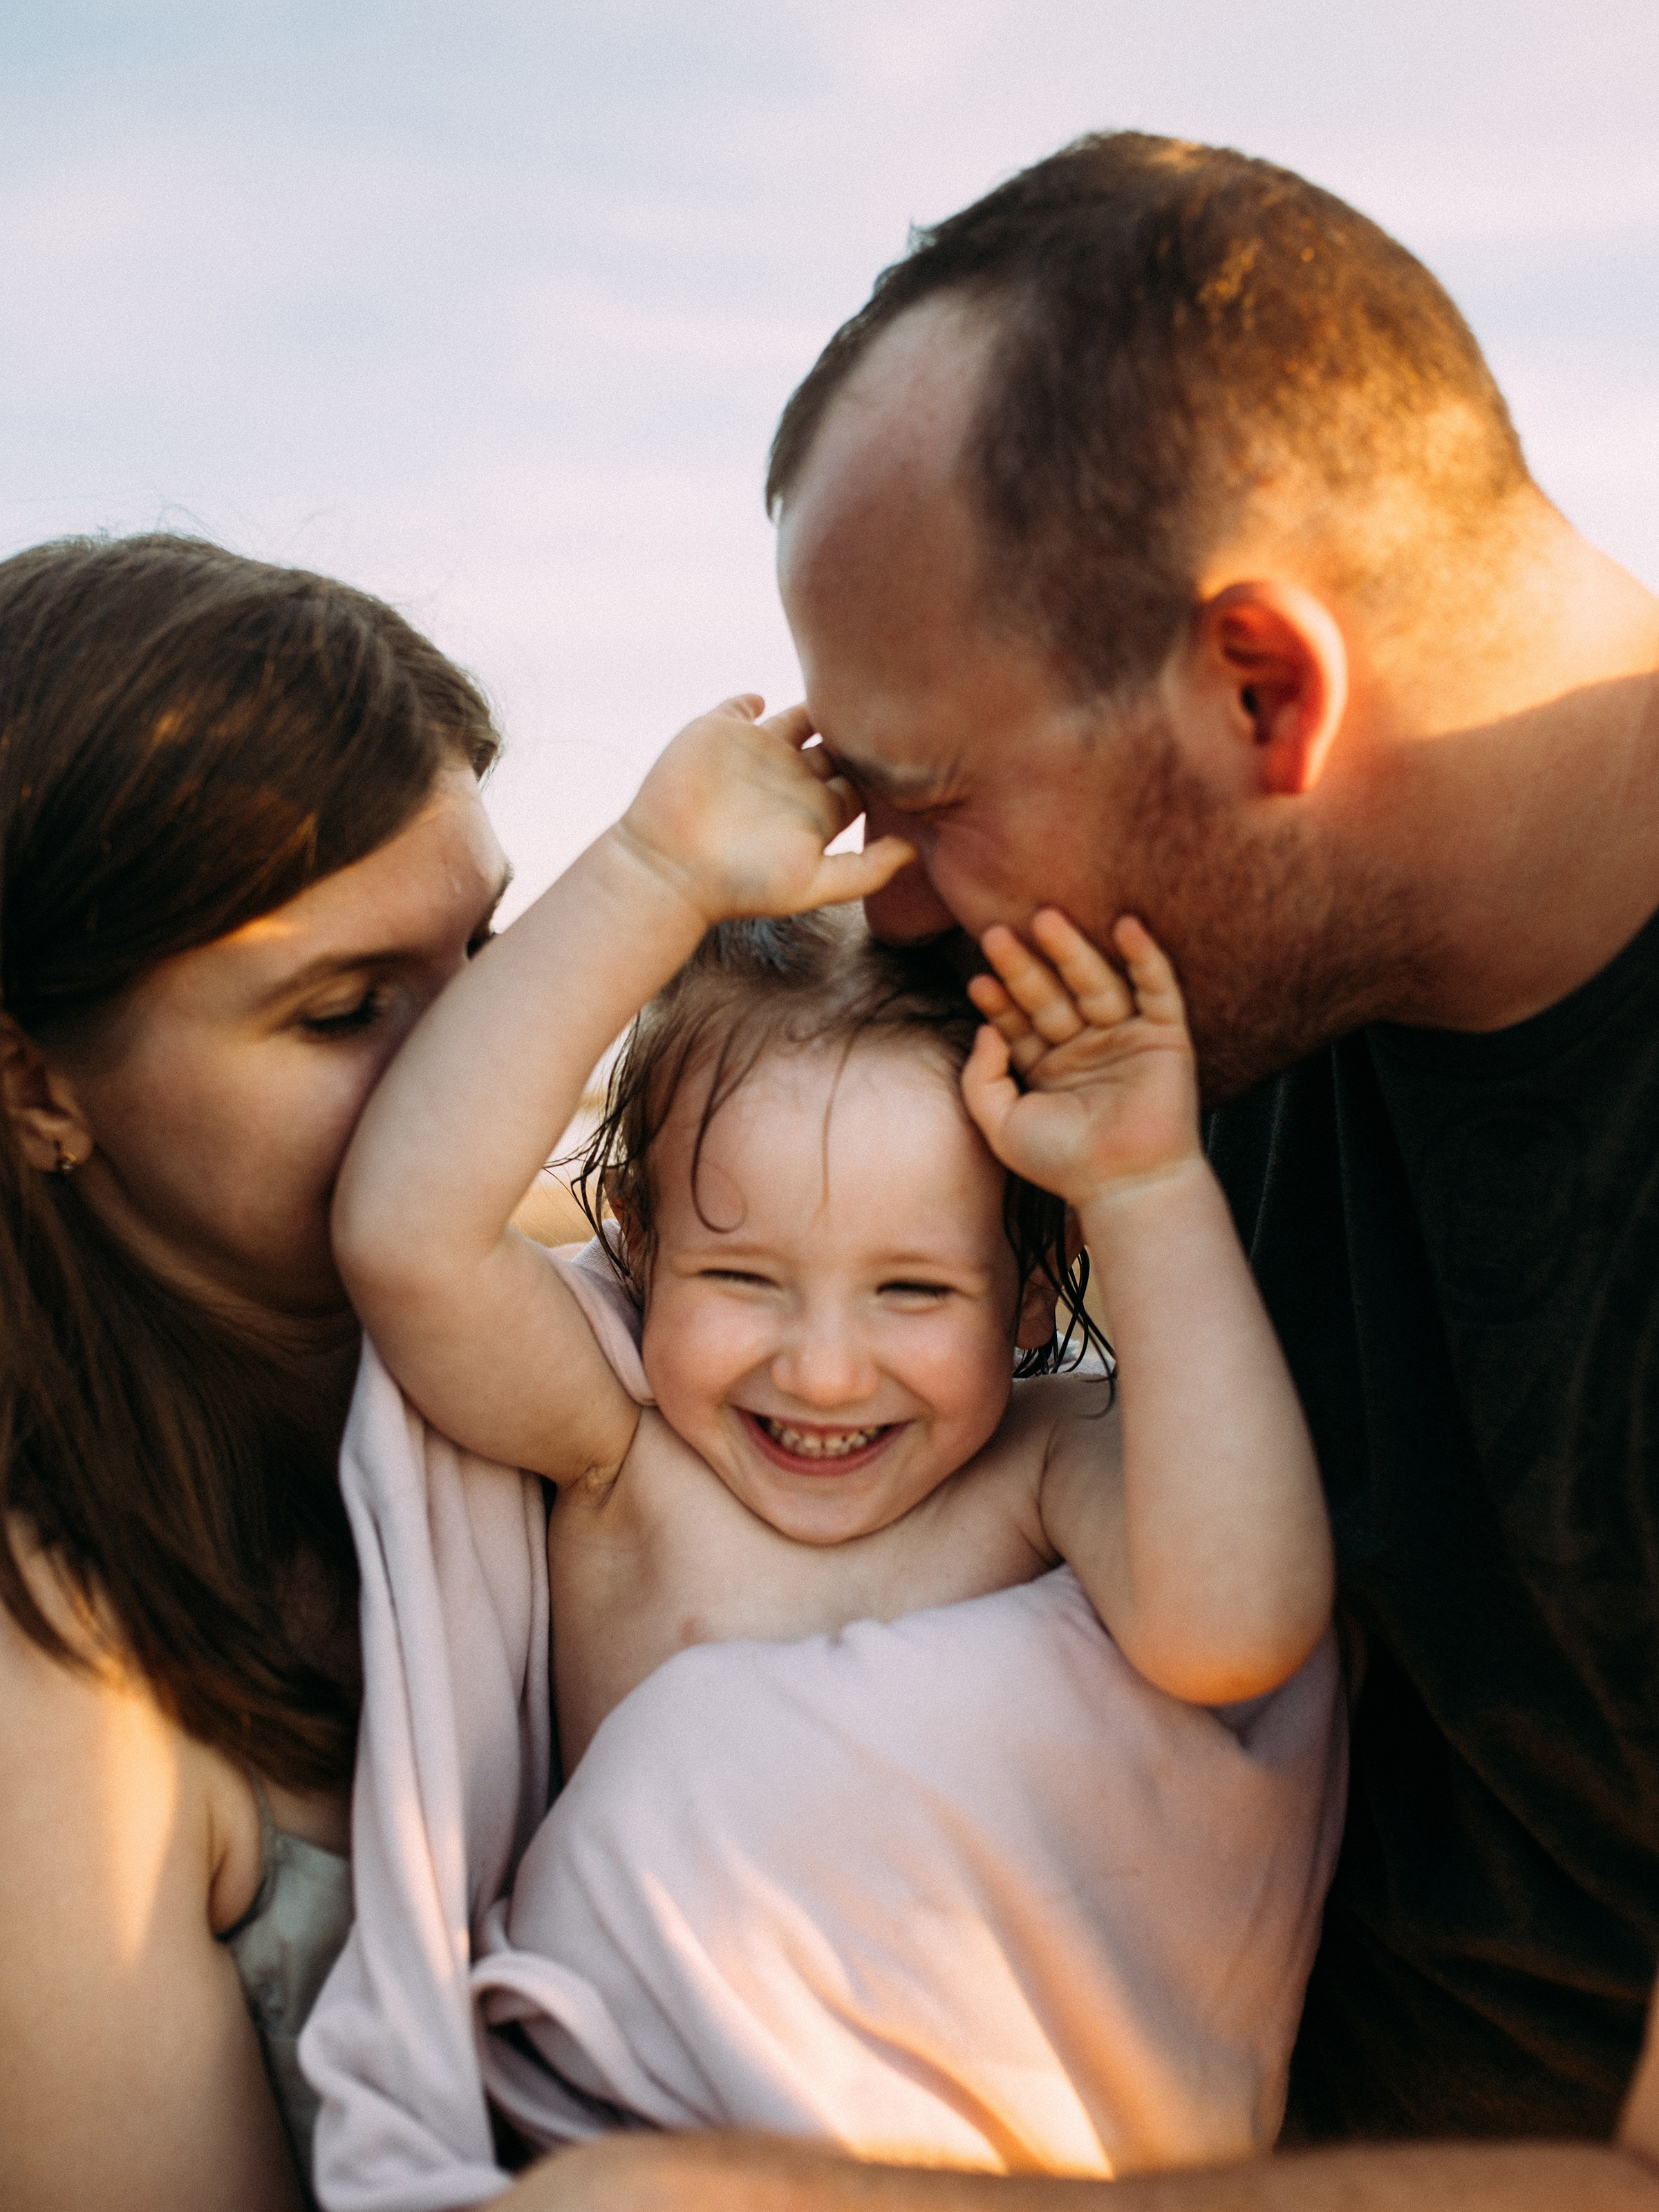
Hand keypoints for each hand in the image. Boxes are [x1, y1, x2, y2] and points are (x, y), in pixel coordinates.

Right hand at [614, 696, 914, 925]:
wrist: (669, 870)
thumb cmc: (741, 885)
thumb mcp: (813, 884)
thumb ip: (866, 870)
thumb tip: (915, 852)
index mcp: (819, 810)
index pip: (865, 777)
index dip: (887, 761)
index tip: (915, 738)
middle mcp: (792, 779)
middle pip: (839, 741)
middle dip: (862, 722)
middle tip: (890, 692)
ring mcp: (755, 754)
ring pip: (798, 716)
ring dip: (818, 698)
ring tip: (840, 672)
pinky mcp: (718, 733)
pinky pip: (741, 705)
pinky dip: (752, 697)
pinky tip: (763, 696)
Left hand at [960, 911, 1201, 1206]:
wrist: (1126, 1186)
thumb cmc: (1063, 1163)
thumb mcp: (1002, 1125)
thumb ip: (981, 1078)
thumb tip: (984, 1028)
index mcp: (1046, 1064)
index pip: (1018, 1020)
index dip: (998, 999)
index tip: (977, 978)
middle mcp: (1084, 1044)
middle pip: (1052, 994)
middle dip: (1026, 966)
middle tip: (997, 933)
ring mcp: (1125, 1037)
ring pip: (1096, 984)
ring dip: (1072, 951)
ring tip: (1045, 917)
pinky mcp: (1166, 1036)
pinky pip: (1157, 988)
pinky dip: (1145, 957)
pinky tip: (1126, 925)